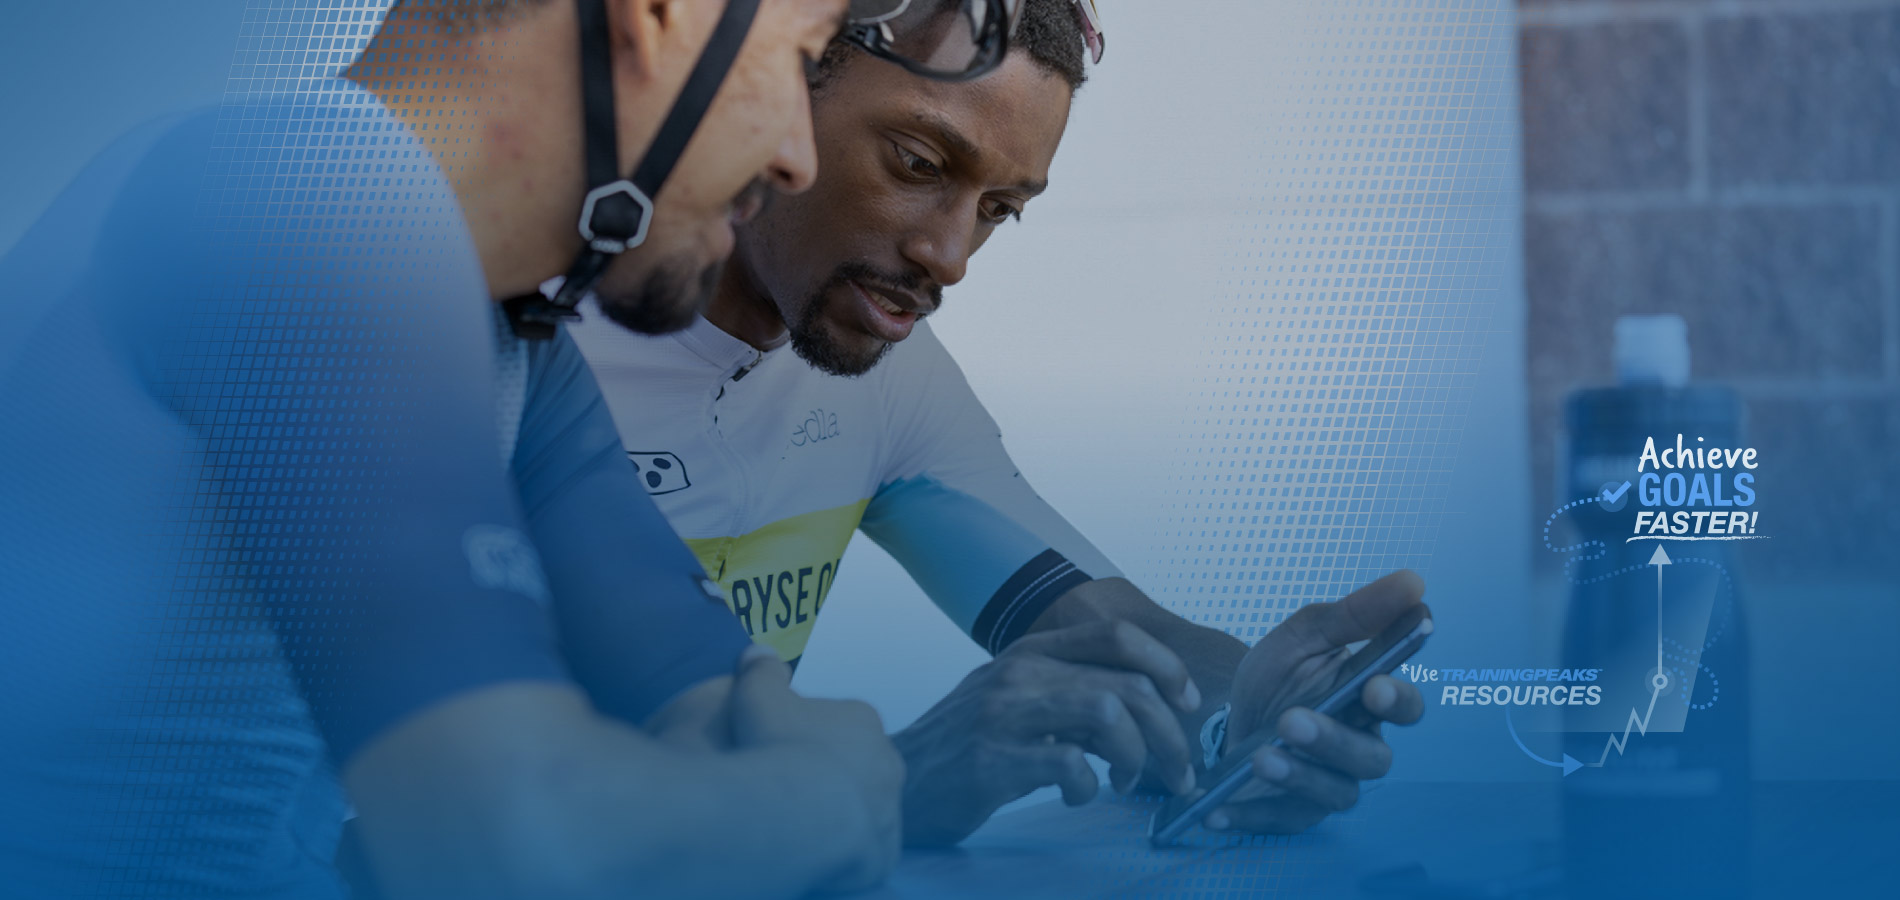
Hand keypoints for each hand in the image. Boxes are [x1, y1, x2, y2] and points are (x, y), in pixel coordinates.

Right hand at [728, 646, 904, 892]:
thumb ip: (761, 671)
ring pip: (864, 809)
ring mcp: (890, 809)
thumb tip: (759, 650)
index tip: (782, 748)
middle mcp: (887, 761)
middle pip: (857, 766)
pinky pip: (864, 851)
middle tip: (790, 788)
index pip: (839, 724)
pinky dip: (844, 851)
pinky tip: (815, 853)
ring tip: (799, 824)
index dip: (808, 735)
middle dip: (830, 773)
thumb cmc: (778, 745)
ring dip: (839, 813)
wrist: (799, 811)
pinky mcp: (883, 852)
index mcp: (862, 721)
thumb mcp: (758, 694)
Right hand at [891, 621, 1201, 845]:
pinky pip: (1071, 764)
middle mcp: (1020, 672)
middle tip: (1180, 770)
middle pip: (1128, 682)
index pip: (1118, 634)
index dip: (1167, 665)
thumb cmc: (967, 745)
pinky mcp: (993, 759)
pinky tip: (1077, 794)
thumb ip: (1073, 695)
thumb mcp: (1017, 700)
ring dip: (1138, 757)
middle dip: (1170, 733)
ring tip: (1126, 782)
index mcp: (1031, 651)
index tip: (1186, 702)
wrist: (897, 780)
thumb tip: (1147, 710)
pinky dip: (1089, 787)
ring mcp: (1004, 713)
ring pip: (1109, 711)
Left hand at [1208, 571, 1428, 832]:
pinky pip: (1280, 821)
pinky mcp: (1294, 813)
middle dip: (1335, 741)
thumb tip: (1414, 582)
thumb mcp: (1303, 636)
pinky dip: (1249, 815)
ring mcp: (1329, 784)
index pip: (1403, 705)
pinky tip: (1217, 808)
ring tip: (1261, 757)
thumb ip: (1353, 614)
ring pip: (1336, 792)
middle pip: (1373, 758)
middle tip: (1293, 721)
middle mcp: (1360, 747)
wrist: (1228, 716)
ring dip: (1299, 775)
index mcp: (1368, 700)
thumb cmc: (1280, 675)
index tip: (1374, 685)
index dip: (1396, 699)